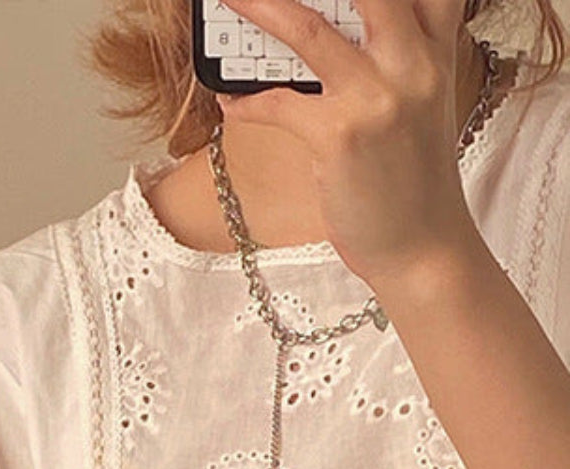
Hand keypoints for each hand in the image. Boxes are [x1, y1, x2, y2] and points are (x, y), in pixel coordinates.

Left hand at [216, 0, 484, 287]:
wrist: (424, 249)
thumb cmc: (414, 181)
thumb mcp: (422, 105)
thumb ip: (398, 57)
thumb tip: (335, 29)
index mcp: (434, 50)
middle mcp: (413, 64)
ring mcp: (376, 99)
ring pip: (308, 30)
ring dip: (260, 8)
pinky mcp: (339, 137)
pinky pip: (277, 104)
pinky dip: (245, 101)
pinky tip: (230, 101)